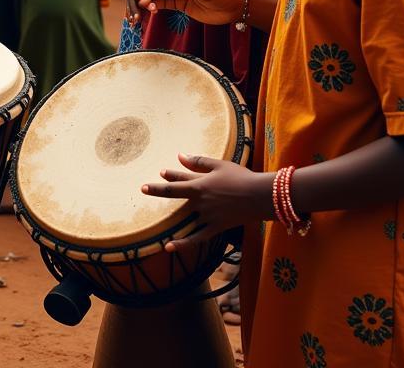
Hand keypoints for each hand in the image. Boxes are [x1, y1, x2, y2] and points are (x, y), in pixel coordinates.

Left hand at [142, 153, 271, 250]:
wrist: (260, 196)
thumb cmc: (241, 177)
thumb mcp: (219, 165)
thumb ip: (199, 162)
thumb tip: (180, 156)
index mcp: (200, 184)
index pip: (178, 179)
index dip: (168, 175)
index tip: (160, 173)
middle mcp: (200, 201)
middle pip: (175, 195)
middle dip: (158, 191)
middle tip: (143, 189)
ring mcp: (206, 216)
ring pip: (183, 219)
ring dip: (168, 222)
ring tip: (154, 228)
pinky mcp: (216, 227)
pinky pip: (196, 237)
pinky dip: (182, 243)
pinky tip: (169, 247)